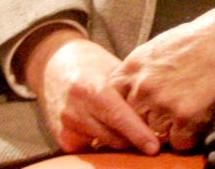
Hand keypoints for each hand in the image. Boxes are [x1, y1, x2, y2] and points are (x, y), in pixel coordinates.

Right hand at [26, 29, 158, 154]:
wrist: (54, 66)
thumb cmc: (92, 65)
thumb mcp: (114, 69)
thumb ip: (131, 90)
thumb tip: (161, 109)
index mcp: (90, 88)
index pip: (118, 117)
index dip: (138, 133)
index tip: (155, 147)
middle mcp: (75, 110)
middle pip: (114, 137)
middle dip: (137, 140)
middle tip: (158, 137)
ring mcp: (66, 127)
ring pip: (106, 145)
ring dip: (124, 142)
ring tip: (138, 132)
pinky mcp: (63, 139)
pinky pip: (92, 149)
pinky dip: (106, 143)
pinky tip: (114, 131)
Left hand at [109, 0, 214, 149]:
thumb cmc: (202, 36)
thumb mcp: (159, 46)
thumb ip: (140, 70)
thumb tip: (131, 93)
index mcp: (133, 66)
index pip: (113, 100)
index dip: (127, 108)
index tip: (139, 112)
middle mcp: (143, 86)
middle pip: (133, 120)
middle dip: (148, 120)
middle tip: (169, 113)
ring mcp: (163, 102)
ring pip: (154, 134)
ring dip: (170, 130)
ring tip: (188, 113)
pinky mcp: (186, 116)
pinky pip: (179, 142)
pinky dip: (190, 137)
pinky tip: (200, 119)